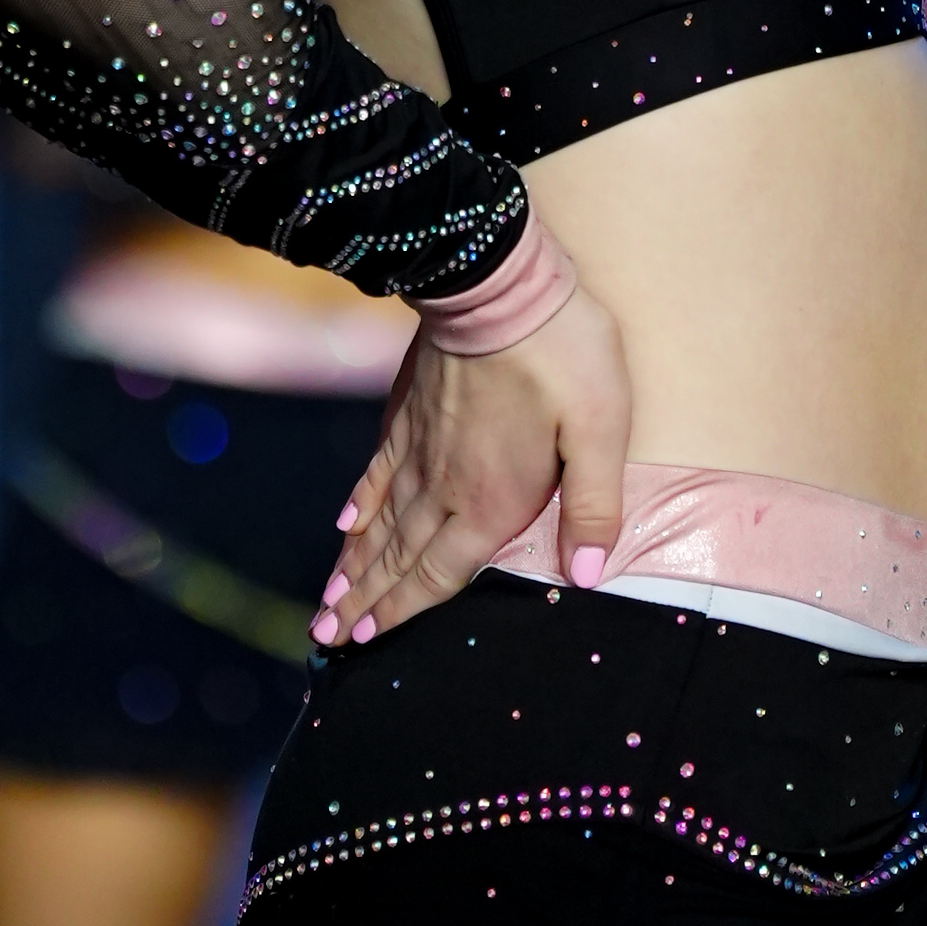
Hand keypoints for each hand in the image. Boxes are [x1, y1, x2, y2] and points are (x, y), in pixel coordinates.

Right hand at [310, 284, 632, 644]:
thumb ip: (594, 506)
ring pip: (380, 521)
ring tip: (325, 601)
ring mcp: (419, 446)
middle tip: (326, 640)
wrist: (497, 280)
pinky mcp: (409, 410)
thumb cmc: (562, 353)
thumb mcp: (601, 429)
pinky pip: (376, 470)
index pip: (439, 574)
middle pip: (398, 557)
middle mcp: (443, 484)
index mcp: (489, 500)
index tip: (364, 645)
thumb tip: (586, 577)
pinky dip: (359, 502)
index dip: (403, 614)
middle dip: (363, 603)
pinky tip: (344, 521)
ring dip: (354, 563)